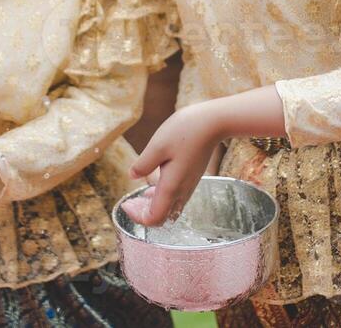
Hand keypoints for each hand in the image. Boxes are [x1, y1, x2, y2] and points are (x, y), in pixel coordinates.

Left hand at [121, 104, 223, 226]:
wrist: (214, 122)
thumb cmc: (185, 131)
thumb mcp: (157, 145)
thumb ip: (143, 164)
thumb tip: (132, 176)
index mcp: (171, 186)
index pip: (155, 218)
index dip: (137, 217)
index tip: (126, 204)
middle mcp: (182, 190)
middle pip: (163, 218)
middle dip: (144, 214)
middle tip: (130, 202)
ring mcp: (189, 184)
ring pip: (170, 208)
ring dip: (153, 206)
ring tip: (139, 195)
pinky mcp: (192, 176)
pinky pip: (176, 197)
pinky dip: (163, 197)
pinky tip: (155, 183)